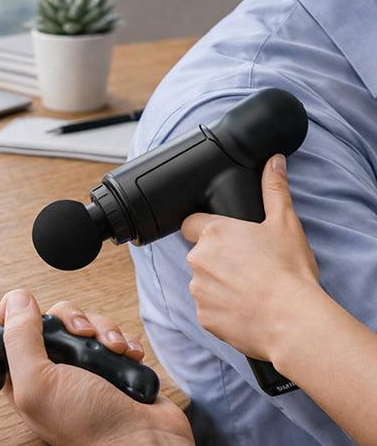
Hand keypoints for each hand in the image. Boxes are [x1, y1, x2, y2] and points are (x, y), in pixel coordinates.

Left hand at [0, 289, 192, 444]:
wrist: (144, 440)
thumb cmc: (89, 426)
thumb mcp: (39, 382)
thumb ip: (20, 340)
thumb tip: (17, 300)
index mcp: (23, 377)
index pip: (6, 332)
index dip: (15, 314)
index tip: (29, 307)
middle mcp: (50, 370)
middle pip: (51, 319)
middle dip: (72, 319)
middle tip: (82, 334)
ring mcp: (81, 366)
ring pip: (84, 323)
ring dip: (103, 330)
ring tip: (113, 350)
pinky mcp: (110, 363)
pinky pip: (111, 334)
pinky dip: (122, 340)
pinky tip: (128, 356)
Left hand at [181, 154, 325, 361]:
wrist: (291, 320)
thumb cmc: (289, 270)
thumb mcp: (285, 223)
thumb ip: (274, 189)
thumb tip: (273, 161)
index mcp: (213, 233)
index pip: (191, 224)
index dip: (207, 229)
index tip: (226, 237)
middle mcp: (198, 260)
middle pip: (201, 255)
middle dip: (219, 259)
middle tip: (249, 266)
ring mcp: (198, 290)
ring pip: (204, 283)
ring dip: (220, 284)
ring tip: (251, 290)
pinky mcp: (203, 317)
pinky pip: (210, 309)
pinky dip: (224, 309)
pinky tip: (247, 309)